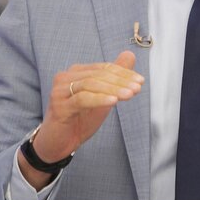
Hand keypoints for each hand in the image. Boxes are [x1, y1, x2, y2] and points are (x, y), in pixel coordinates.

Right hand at [18, 51, 142, 187]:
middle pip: (97, 74)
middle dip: (120, 81)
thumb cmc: (80, 120)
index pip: (103, 68)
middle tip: (137, 88)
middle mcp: (65, 78)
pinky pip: (82, 99)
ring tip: (130, 95)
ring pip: (90, 84)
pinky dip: (99, 99)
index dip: (123, 73)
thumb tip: (130, 54)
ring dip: (113, 89)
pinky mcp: (59, 106)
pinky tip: (113, 102)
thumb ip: (115, 78)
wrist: (58, 144)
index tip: (140, 81)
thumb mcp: (102, 97)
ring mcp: (60, 91)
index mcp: (76, 73)